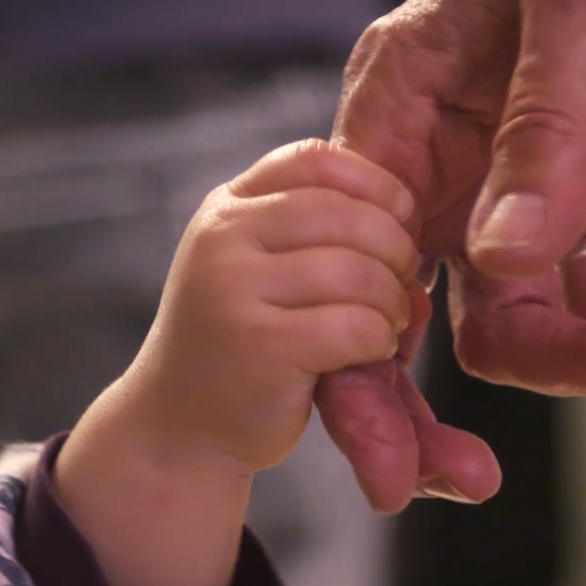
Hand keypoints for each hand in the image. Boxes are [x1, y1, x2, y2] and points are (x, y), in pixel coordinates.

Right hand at [109, 140, 429, 476]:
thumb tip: (408, 212)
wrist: (177, 427)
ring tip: (388, 323)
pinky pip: (355, 326)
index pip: (314, 159)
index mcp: (226, 208)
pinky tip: (371, 354)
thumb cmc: (236, 343)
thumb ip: (307, 228)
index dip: (375, 182)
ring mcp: (234, 291)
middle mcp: (222, 239)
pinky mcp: (261, 347)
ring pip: (358, 272)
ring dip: (392, 301)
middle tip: (404, 283)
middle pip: (346, 214)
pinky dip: (380, 341)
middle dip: (395, 248)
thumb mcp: (253, 266)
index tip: (403, 217)